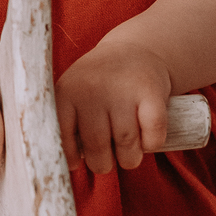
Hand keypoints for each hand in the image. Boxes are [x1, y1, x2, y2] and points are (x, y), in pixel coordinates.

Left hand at [55, 39, 171, 173]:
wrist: (135, 49)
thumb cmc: (99, 85)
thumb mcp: (72, 93)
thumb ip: (63, 124)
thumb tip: (70, 165)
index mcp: (67, 92)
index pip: (62, 139)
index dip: (71, 157)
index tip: (78, 160)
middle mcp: (92, 89)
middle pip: (97, 148)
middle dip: (103, 163)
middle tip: (107, 157)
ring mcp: (122, 90)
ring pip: (127, 146)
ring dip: (129, 158)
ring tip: (127, 149)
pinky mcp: (151, 93)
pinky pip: (153, 137)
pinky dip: (151, 145)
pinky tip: (146, 137)